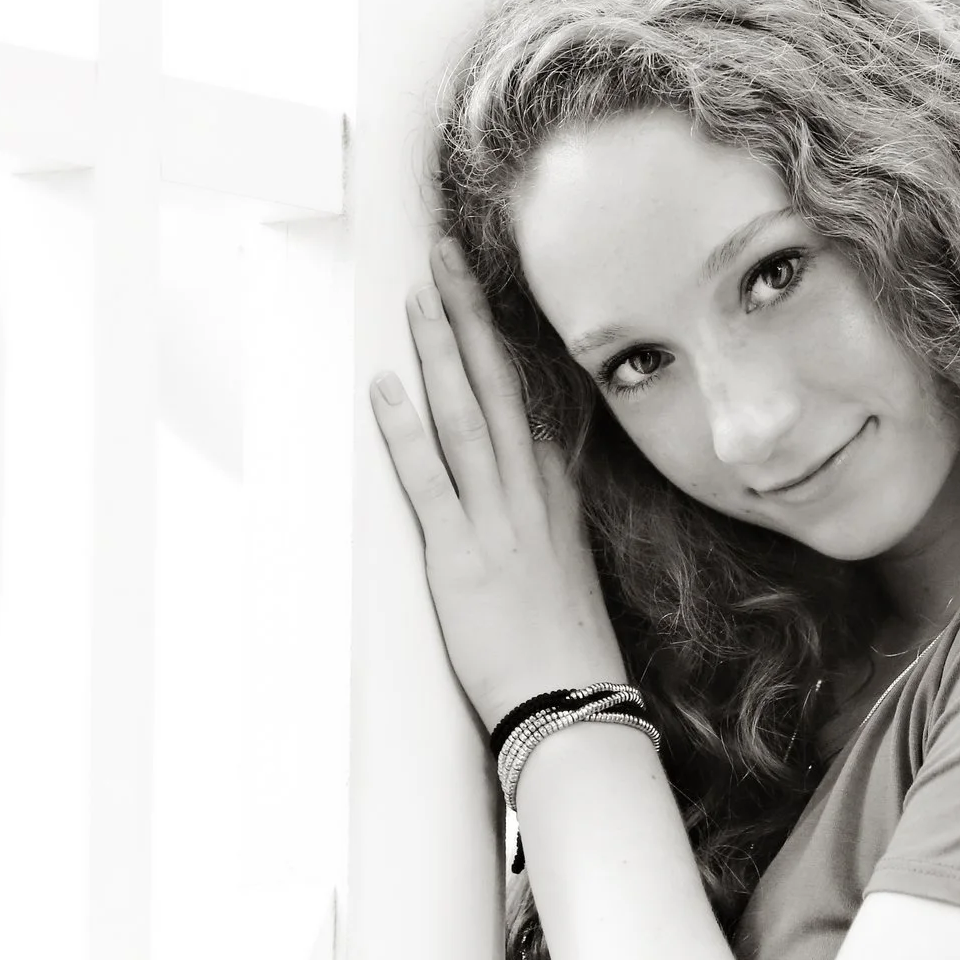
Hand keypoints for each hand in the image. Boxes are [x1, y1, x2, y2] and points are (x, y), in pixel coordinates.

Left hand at [371, 238, 626, 734]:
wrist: (575, 707)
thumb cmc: (569, 652)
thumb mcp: (569, 568)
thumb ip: (550, 519)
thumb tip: (536, 487)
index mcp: (555, 495)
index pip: (529, 397)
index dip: (501, 338)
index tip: (482, 287)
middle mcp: (530, 495)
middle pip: (498, 384)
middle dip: (468, 315)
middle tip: (444, 253)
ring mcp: (498, 522)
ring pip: (467, 416)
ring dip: (439, 351)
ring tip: (416, 294)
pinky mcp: (461, 557)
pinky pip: (429, 482)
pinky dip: (405, 431)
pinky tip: (384, 388)